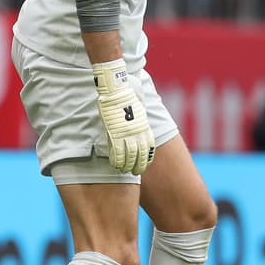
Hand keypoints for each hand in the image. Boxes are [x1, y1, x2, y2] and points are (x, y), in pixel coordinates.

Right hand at [93, 58, 154, 175]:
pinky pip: (118, 151)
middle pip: (141, 154)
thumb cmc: (125, 97)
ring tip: (124, 171)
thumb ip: (138, 119)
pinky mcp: (116, 133)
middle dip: (138, 165)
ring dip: (127, 165)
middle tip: (135, 172)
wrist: (117, 91)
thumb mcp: (138, 109)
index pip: (149, 148)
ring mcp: (127, 134)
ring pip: (130, 156)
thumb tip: (139, 123)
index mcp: (144, 127)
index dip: (147, 158)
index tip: (144, 165)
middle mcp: (138, 132)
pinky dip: (117, 160)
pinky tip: (115, 165)